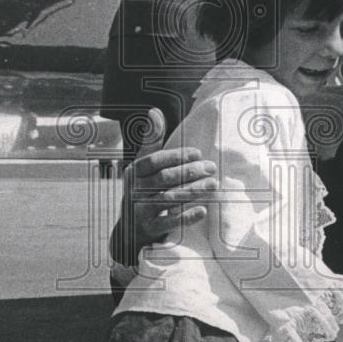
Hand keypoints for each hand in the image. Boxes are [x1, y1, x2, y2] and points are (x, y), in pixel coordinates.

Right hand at [121, 107, 216, 244]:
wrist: (130, 228)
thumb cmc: (142, 188)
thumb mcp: (143, 165)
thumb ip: (151, 140)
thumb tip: (155, 112)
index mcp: (133, 172)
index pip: (153, 161)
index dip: (176, 156)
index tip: (198, 153)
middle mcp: (134, 190)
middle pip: (164, 179)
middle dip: (189, 172)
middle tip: (211, 168)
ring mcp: (141, 211)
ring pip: (168, 199)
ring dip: (193, 191)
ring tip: (213, 185)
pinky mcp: (150, 229)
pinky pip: (170, 223)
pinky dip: (186, 217)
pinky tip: (203, 210)